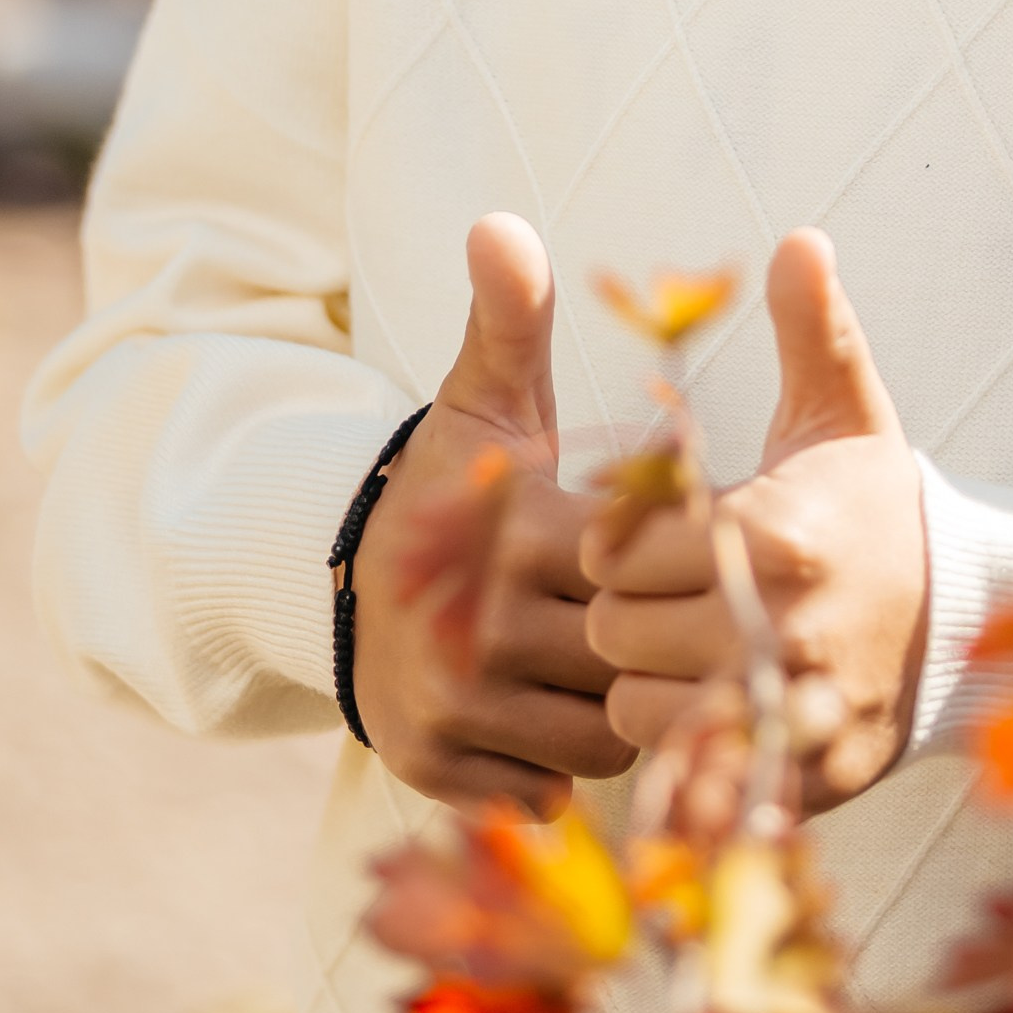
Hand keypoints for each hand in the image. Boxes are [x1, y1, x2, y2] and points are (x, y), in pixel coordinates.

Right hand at [350, 212, 637, 810]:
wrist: (343, 576)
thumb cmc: (450, 484)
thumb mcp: (484, 403)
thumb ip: (510, 320)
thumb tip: (501, 224)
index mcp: (512, 533)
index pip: (640, 567)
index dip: (665, 567)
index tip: (669, 556)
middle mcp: (477, 628)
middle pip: (626, 660)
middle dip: (650, 647)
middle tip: (660, 624)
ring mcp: (451, 707)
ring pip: (597, 736)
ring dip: (618, 712)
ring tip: (617, 668)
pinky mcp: (433, 764)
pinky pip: (543, 788)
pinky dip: (560, 765)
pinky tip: (563, 715)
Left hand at [582, 229, 927, 809]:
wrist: (966, 618)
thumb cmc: (875, 505)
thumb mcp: (846, 412)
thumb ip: (813, 327)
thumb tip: (799, 240)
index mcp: (773, 532)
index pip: (617, 548)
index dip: (624, 538)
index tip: (658, 532)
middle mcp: (778, 627)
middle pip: (615, 634)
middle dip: (628, 612)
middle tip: (672, 592)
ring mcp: (790, 711)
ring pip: (636, 712)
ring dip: (648, 685)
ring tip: (692, 648)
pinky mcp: (802, 779)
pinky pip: (688, 777)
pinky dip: (689, 751)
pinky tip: (719, 706)